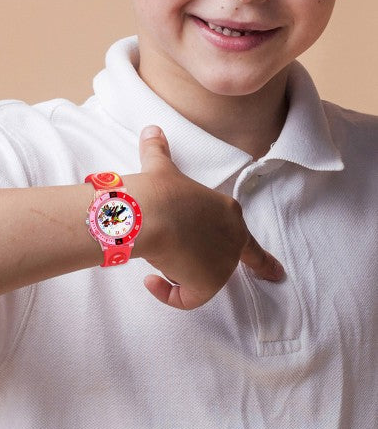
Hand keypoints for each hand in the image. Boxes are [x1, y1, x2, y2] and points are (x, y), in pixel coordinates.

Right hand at [136, 125, 284, 309]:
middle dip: (193, 261)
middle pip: (216, 261)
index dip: (263, 261)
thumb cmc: (158, 189)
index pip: (248, 242)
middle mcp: (233, 239)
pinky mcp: (208, 284)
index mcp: (228, 212)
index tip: (277, 275)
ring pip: (197, 278)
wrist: (151, 211)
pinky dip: (169, 294)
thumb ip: (158, 150)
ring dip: (175, 269)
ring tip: (157, 249)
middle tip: (172, 254)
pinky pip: (187, 298)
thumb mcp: (160, 167)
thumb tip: (151, 129)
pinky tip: (151, 280)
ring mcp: (223, 263)